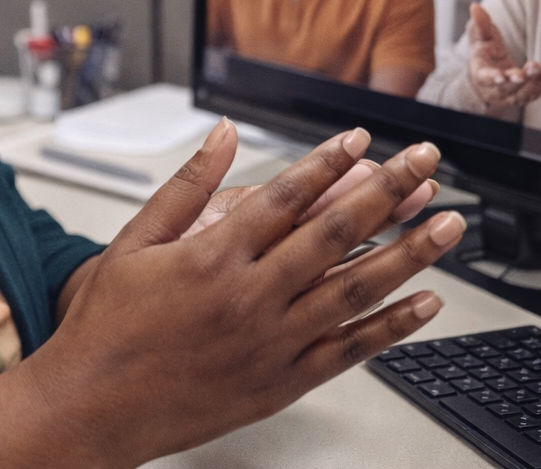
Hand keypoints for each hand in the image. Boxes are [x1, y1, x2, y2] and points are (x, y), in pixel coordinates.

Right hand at [28, 122, 465, 467]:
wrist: (93, 406)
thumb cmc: (107, 325)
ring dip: (408, 254)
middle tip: (424, 164)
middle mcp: (250, 296)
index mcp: (213, 255)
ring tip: (447, 226)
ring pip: (355, 290)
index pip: (286, 195)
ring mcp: (271, 342)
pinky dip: (391, 327)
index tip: (362, 140)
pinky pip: (349, 351)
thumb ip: (187, 185)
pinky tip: (424, 303)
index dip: (329, 164)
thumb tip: (222, 133)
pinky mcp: (281, 382)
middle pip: (334, 234)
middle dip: (387, 192)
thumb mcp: (135, 241)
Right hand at [466, 3, 540, 109]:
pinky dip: (540, 85)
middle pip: (505, 88)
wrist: (486, 78)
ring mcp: (507, 96)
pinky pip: (531, 95)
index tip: (502, 76)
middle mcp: (492, 89)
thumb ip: (481, 24)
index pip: (485, 78)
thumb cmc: (484, 55)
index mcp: (480, 73)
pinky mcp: (520, 98)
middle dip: (518, 79)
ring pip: (521, 95)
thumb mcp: (481, 39)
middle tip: (532, 69)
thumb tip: (475, 6)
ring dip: (533, 82)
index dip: (493, 77)